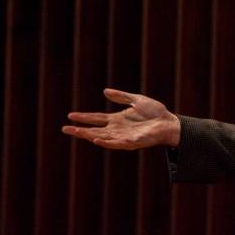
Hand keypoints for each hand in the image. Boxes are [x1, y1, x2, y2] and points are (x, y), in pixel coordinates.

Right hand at [62, 88, 180, 149]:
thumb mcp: (137, 100)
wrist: (169, 122)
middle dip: (80, 130)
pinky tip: (97, 140)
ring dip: (89, 136)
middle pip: (94, 130)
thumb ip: (121, 97)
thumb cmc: (155, 112)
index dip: (84, 117)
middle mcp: (117, 129)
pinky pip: (117, 143)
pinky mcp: (132, 142)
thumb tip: (105, 91)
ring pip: (102, 137)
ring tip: (78, 132)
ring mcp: (124, 137)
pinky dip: (107, 142)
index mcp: (117, 119)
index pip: (96, 118)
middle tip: (65, 129)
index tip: (70, 115)